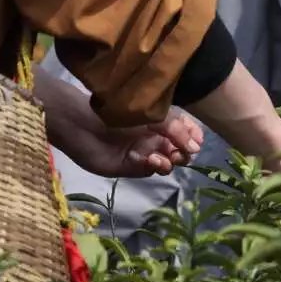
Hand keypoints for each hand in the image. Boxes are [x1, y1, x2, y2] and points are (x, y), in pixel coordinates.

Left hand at [38, 67, 202, 175]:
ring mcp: (145, 153)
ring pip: (169, 162)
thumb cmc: (117, 110)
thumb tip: (196, 146)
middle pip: (181, 149)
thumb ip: (176, 129)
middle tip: (183, 150)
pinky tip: (154, 160)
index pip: (187, 131)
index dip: (194, 137)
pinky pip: (152, 170)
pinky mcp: (134, 167)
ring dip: (173, 160)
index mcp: (161, 121)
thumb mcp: (152, 114)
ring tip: (167, 156)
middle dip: (185, 151)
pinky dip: (158, 166)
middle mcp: (156, 138)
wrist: (83, 124)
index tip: (196, 140)